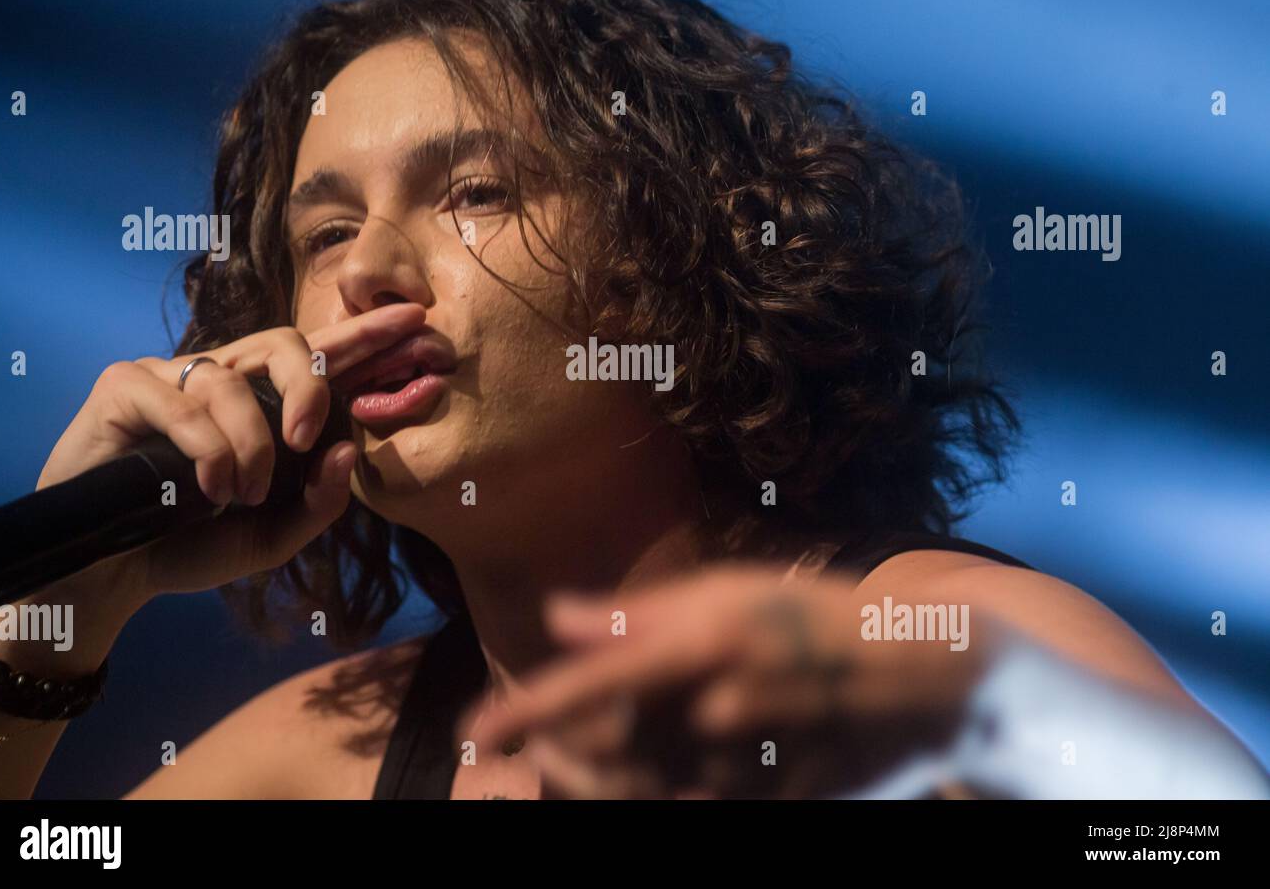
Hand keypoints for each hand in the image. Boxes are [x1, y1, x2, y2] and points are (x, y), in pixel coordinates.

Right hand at [35, 303, 426, 603]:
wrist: (114, 576)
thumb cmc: (191, 545)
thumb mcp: (273, 535)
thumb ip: (318, 501)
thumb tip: (345, 448)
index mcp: (263, 405)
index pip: (320, 358)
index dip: (366, 337)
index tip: (417, 321)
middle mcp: (221, 379)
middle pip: (283, 342)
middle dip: (309, 387)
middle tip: (307, 441)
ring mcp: (170, 376)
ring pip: (231, 379)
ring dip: (248, 446)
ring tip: (237, 496)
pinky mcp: (124, 386)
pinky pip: (181, 400)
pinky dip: (205, 449)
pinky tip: (205, 490)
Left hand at [459, 566, 1004, 798]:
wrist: (924, 682)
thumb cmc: (819, 618)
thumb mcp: (732, 590)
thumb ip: (641, 612)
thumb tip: (559, 615)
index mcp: (702, 649)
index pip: (592, 689)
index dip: (527, 710)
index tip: (477, 729)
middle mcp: (715, 716)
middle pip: (606, 757)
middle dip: (554, 753)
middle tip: (530, 742)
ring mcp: (743, 774)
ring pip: (639, 793)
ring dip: (592, 782)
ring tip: (568, 762)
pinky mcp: (767, 808)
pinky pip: (686, 809)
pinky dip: (650, 796)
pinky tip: (646, 773)